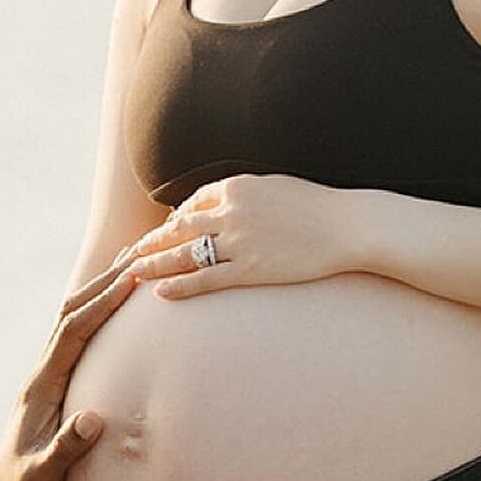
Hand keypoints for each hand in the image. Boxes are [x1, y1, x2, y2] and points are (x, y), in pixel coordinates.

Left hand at [0, 263, 138, 480]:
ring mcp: (48, 383)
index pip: (73, 332)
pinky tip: (121, 317)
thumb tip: (94, 420)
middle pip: (72, 315)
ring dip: (101, 295)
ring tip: (133, 268)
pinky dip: (101, 321)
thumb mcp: (44, 476)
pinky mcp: (56, 394)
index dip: (102, 303)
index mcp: (40, 388)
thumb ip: (67, 449)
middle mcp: (42, 377)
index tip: (132, 277)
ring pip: (74, 325)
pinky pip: (80, 345)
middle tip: (139, 252)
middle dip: (103, 283)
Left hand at [122, 174, 363, 298]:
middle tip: (131, 254)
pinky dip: (180, 287)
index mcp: (237, 187)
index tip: (163, 232)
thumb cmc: (318, 207)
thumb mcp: (276, 187)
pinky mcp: (250, 269)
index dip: (174, 219)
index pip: (193, 203)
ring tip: (133, 273)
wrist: (349, 225)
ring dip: (155, 264)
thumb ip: (247, 194)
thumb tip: (229, 201)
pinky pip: (206, 280)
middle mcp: (231, 212)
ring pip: (185, 254)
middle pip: (179, 228)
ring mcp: (239, 242)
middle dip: (152, 242)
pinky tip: (161, 294)